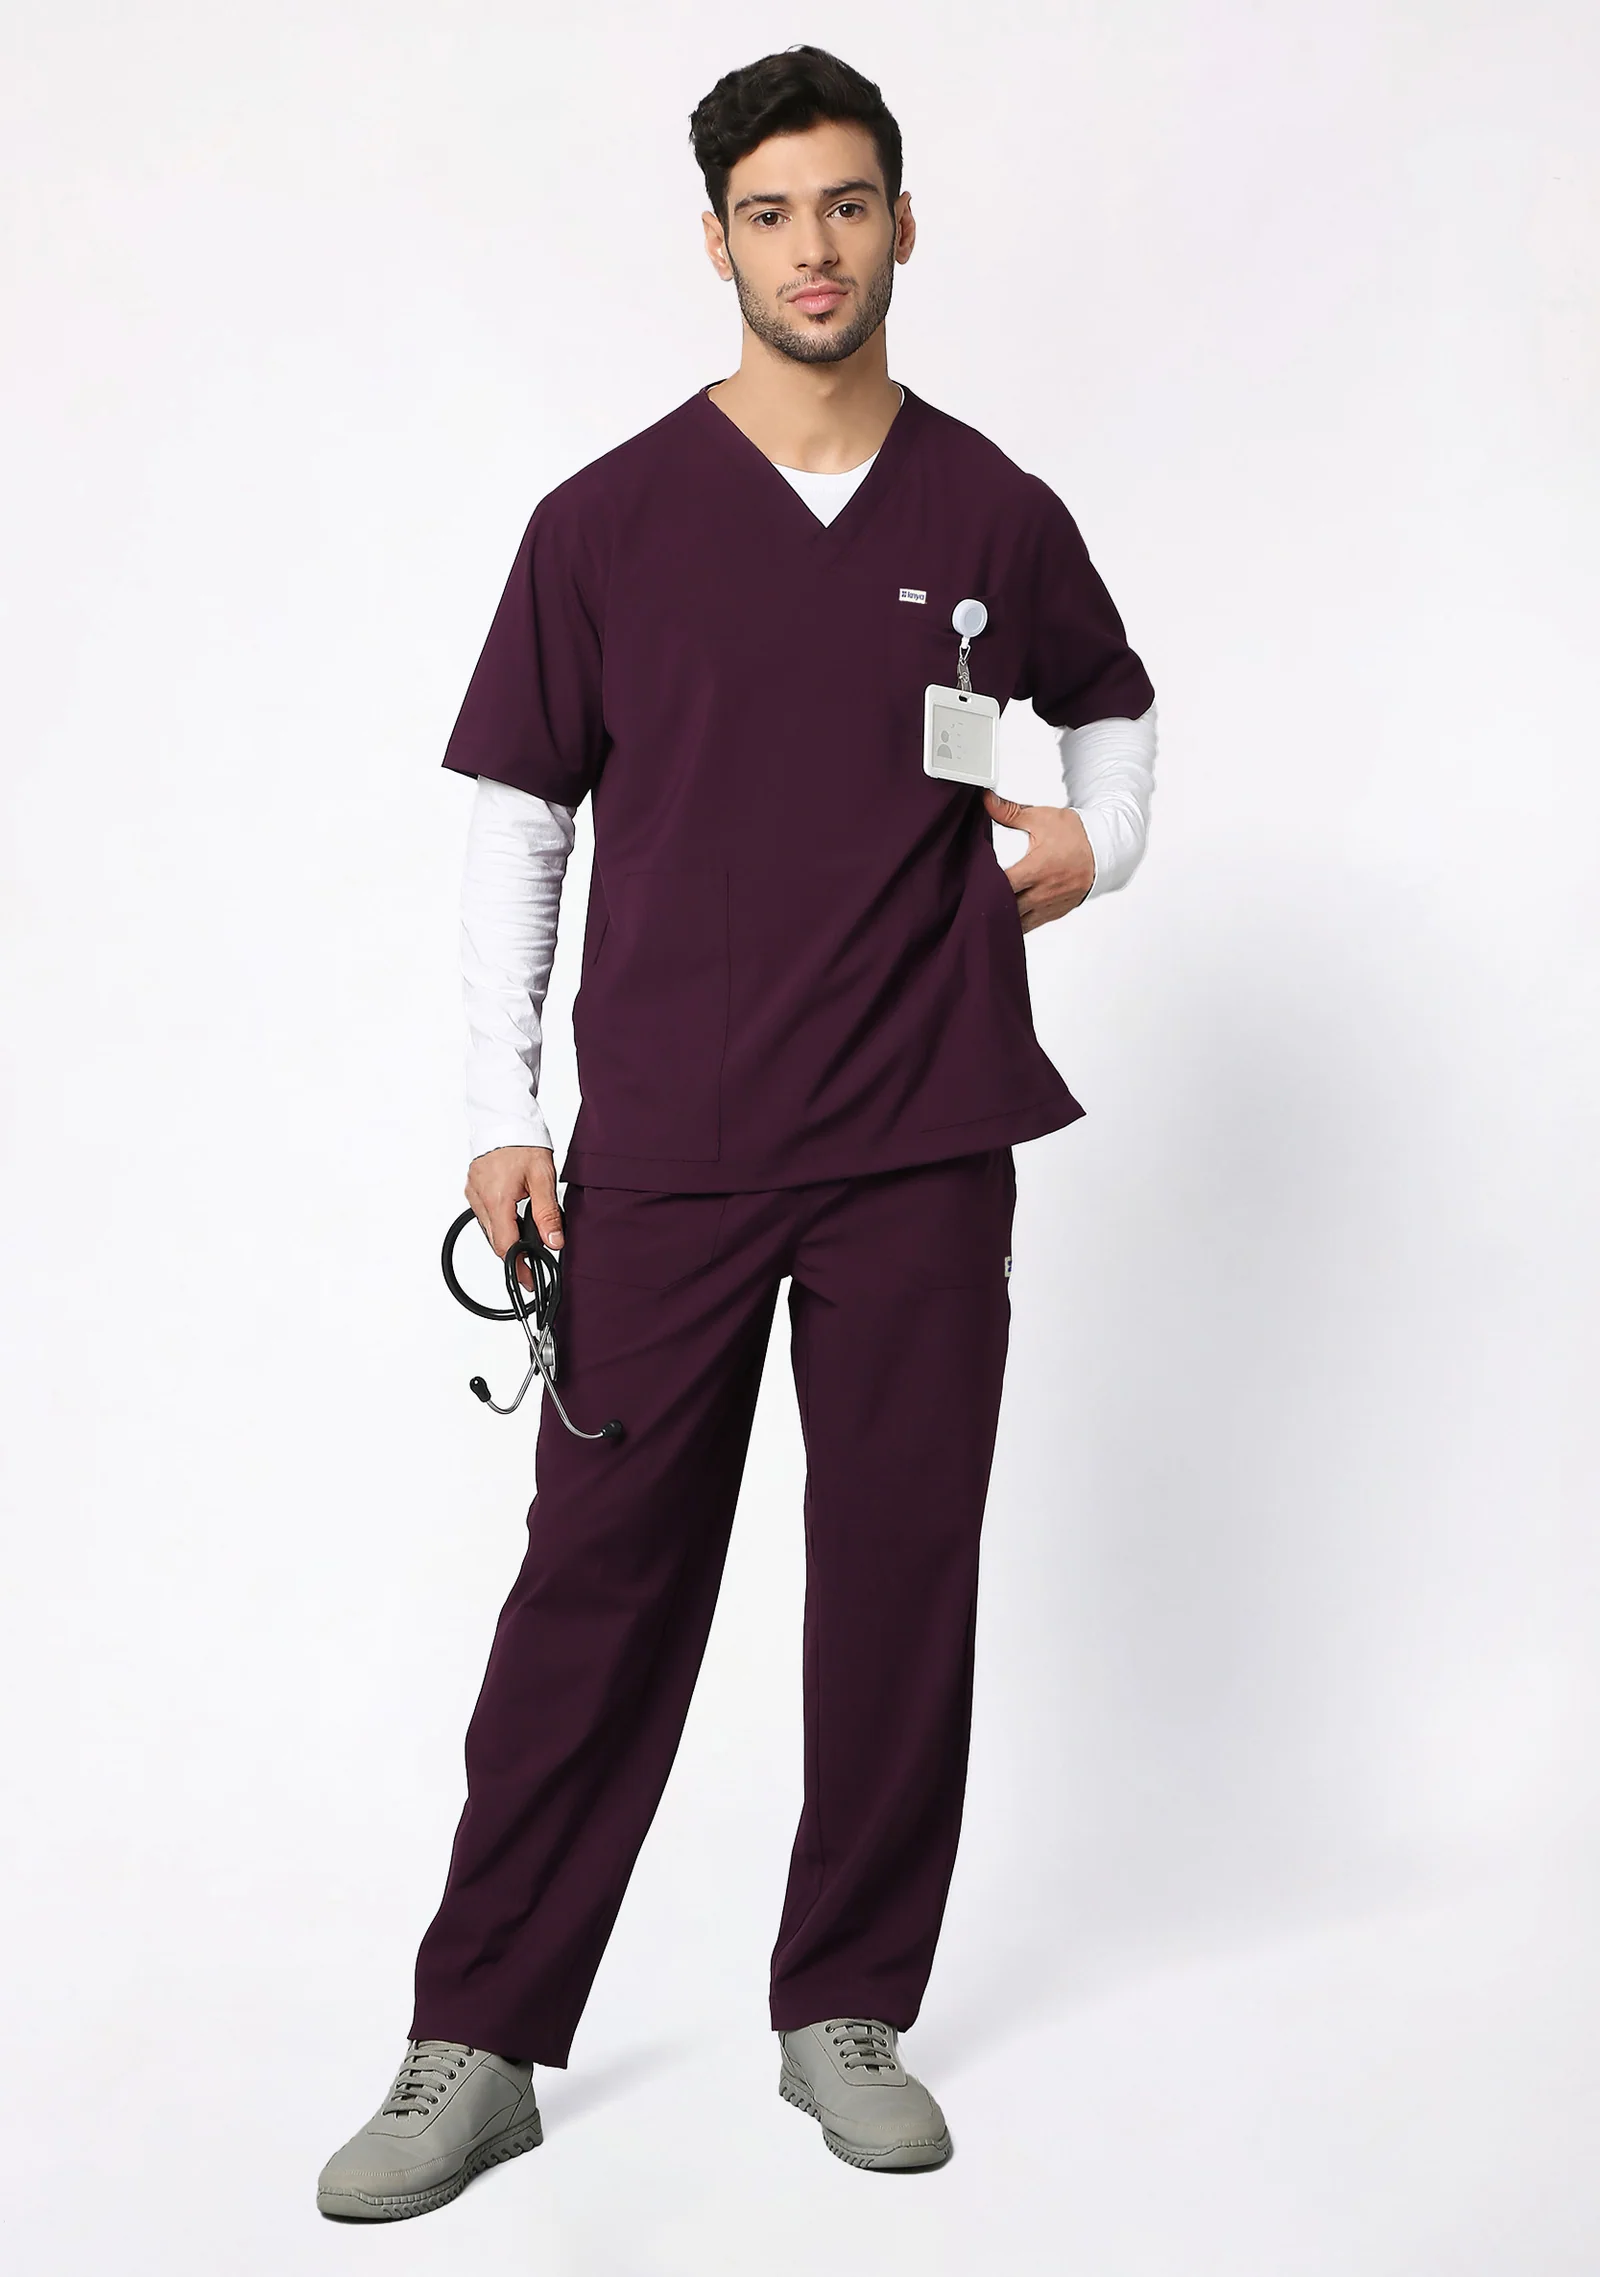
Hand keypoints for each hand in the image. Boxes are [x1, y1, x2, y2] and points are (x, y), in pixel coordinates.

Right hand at [465, 1144, 561, 1290]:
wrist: (505, 1116)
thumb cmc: (523, 1142)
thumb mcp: (542, 1178)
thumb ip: (547, 1213)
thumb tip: (553, 1242)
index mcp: (496, 1199)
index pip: (505, 1245)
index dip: (518, 1266)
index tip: (528, 1280)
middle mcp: (479, 1198)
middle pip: (496, 1240)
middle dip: (513, 1255)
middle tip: (532, 1266)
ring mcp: (473, 1193)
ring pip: (489, 1228)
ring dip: (506, 1237)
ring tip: (527, 1241)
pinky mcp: (473, 1187)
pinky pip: (484, 1214)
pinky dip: (499, 1221)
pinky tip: (512, 1218)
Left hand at [982, 790, 1095, 932]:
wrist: (1105, 850)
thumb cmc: (1077, 836)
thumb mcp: (1043, 819)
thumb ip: (1011, 812)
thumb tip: (987, 800)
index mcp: (1037, 869)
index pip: (1003, 885)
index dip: (984, 886)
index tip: (969, 883)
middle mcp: (1043, 892)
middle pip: (1007, 909)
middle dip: (988, 906)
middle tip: (969, 902)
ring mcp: (1049, 905)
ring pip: (1017, 924)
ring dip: (1001, 920)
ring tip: (981, 916)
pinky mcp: (1054, 913)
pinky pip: (1030, 926)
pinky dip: (1015, 925)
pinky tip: (1001, 922)